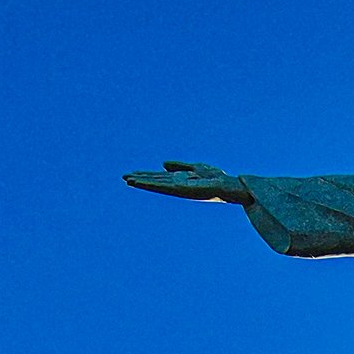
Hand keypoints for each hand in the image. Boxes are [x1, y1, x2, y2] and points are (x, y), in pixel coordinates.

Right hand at [122, 160, 250, 202]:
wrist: (230, 186)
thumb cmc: (216, 178)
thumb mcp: (196, 167)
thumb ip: (180, 166)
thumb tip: (163, 164)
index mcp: (180, 180)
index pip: (159, 177)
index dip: (146, 175)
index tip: (131, 175)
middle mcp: (179, 185)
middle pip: (156, 181)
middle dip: (141, 179)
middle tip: (123, 177)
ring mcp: (181, 187)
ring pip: (159, 184)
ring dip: (144, 182)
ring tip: (129, 180)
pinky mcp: (185, 188)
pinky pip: (167, 185)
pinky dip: (156, 183)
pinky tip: (150, 182)